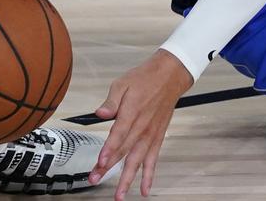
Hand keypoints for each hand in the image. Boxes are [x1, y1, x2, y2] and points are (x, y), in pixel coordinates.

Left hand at [89, 50, 193, 199]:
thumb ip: (111, 101)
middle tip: (95, 180)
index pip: (119, 134)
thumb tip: (100, 112)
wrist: (170, 76)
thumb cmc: (145, 78)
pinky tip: (144, 190)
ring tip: (120, 195)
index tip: (100, 162)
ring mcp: (151, 134)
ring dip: (128, 178)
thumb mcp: (123, 83)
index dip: (109, 149)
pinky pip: (153, 160)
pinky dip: (149, 175)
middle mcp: (142, 126)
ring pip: (138, 160)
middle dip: (109, 167)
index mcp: (132, 112)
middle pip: (124, 150)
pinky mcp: (157, 138)